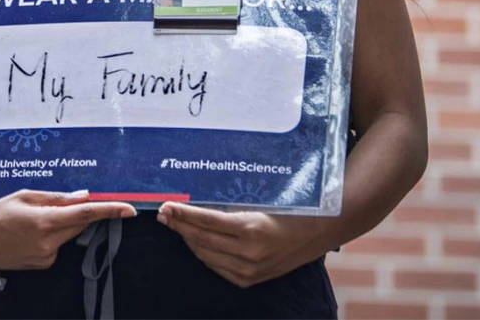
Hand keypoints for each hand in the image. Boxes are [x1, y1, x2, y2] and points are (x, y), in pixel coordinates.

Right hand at [0, 189, 135, 269]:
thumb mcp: (23, 196)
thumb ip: (56, 197)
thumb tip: (83, 197)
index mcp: (43, 221)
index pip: (85, 215)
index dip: (110, 210)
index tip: (129, 209)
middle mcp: (48, 243)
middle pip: (79, 224)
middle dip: (79, 212)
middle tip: (63, 202)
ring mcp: (46, 257)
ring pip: (68, 235)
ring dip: (61, 223)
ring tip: (32, 218)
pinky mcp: (43, 264)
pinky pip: (57, 245)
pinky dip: (51, 235)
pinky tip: (29, 232)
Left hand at [158, 203, 328, 287]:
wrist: (316, 233)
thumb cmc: (288, 208)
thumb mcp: (260, 201)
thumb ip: (229, 205)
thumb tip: (194, 200)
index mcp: (252, 228)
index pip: (207, 220)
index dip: (183, 213)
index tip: (165, 205)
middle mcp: (249, 252)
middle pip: (201, 239)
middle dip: (178, 225)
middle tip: (163, 213)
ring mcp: (249, 270)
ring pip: (205, 254)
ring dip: (187, 239)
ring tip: (175, 224)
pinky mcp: (249, 280)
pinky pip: (216, 267)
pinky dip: (202, 253)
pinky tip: (194, 240)